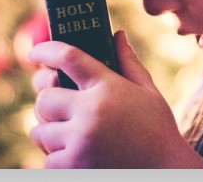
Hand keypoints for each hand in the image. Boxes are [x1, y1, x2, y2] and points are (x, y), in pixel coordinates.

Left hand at [27, 31, 202, 168]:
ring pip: (40, 131)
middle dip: (49, 102)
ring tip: (69, 134)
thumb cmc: (158, 129)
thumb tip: (116, 34)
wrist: (168, 172)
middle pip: (45, 98)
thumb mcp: (148, 91)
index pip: (68, 57)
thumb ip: (128, 61)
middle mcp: (90, 111)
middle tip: (59, 107)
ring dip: (50, 132)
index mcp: (108, 87)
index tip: (35, 53)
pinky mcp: (73, 168)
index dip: (46, 51)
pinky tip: (76, 155)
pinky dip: (57, 158)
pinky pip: (47, 160)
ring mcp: (80, 142)